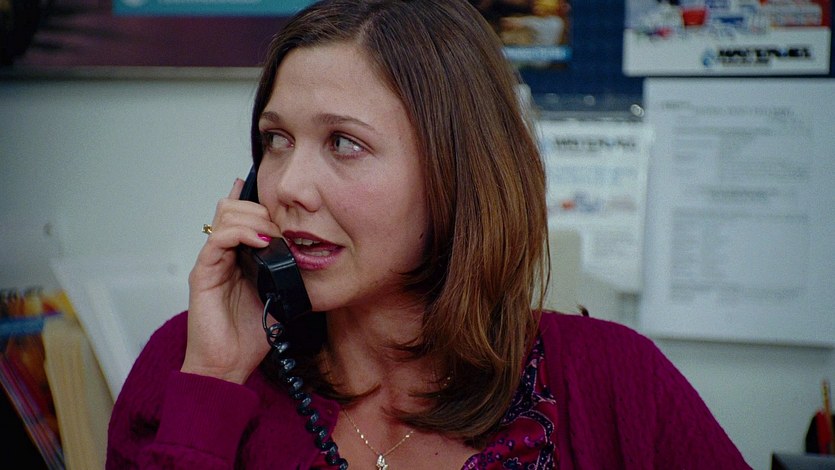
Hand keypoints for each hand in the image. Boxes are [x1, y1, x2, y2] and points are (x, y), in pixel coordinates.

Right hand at [182, 178, 280, 383]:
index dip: (259, 203)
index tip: (282, 202)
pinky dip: (241, 233)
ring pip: (225, 216)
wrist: (227, 365)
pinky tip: (261, 241)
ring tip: (274, 233)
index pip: (242, 215)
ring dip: (254, 217)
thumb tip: (310, 259)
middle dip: (262, 209)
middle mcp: (222, 255)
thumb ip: (287, 275)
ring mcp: (211, 262)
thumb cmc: (249, 336)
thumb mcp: (279, 297)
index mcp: (238, 258)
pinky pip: (218, 239)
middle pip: (233, 208)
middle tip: (283, 224)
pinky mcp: (203, 273)